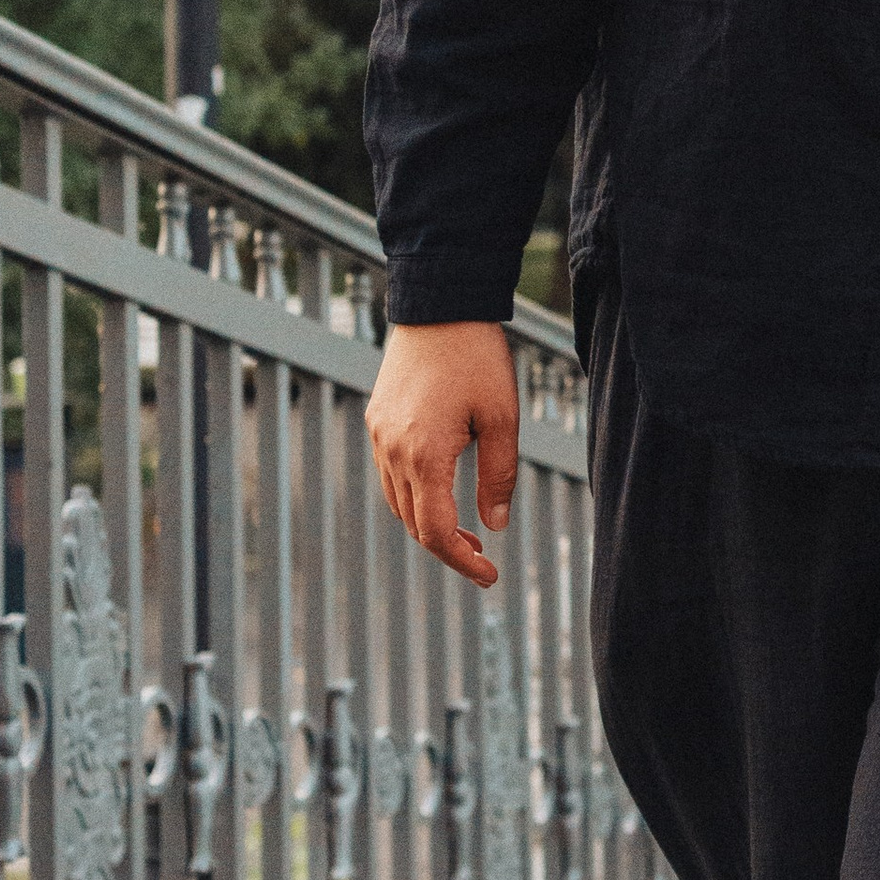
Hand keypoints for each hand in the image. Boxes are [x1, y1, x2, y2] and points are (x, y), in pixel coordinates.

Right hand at [368, 320, 520, 588]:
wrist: (439, 304)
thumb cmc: (478, 359)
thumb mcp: (502, 418)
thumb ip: (499, 475)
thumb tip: (495, 525)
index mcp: (423, 454)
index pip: (434, 531)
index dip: (461, 561)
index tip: (490, 575)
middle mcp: (392, 450)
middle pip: (413, 522)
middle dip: (447, 546)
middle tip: (483, 558)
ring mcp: (379, 434)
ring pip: (398, 501)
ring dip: (428, 522)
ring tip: (467, 530)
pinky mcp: (377, 419)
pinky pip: (390, 474)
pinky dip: (414, 494)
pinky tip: (443, 490)